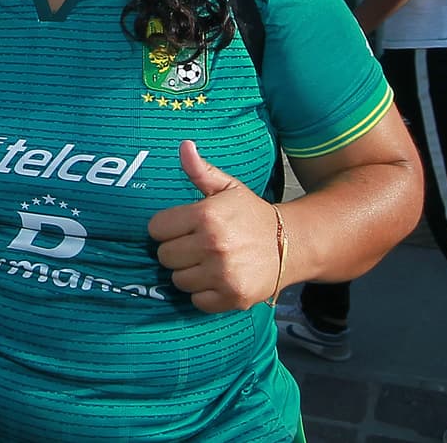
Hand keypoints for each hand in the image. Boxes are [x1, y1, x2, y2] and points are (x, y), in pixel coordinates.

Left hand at [147, 140, 280, 312]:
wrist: (290, 244)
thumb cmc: (251, 215)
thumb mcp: (228, 188)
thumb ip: (200, 170)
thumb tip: (183, 146)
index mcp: (206, 215)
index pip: (156, 229)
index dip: (167, 227)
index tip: (181, 227)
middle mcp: (213, 245)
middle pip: (164, 256)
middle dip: (177, 250)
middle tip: (196, 245)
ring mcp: (223, 274)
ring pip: (178, 280)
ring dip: (189, 273)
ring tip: (207, 262)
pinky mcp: (232, 297)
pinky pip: (196, 300)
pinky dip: (203, 294)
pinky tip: (217, 279)